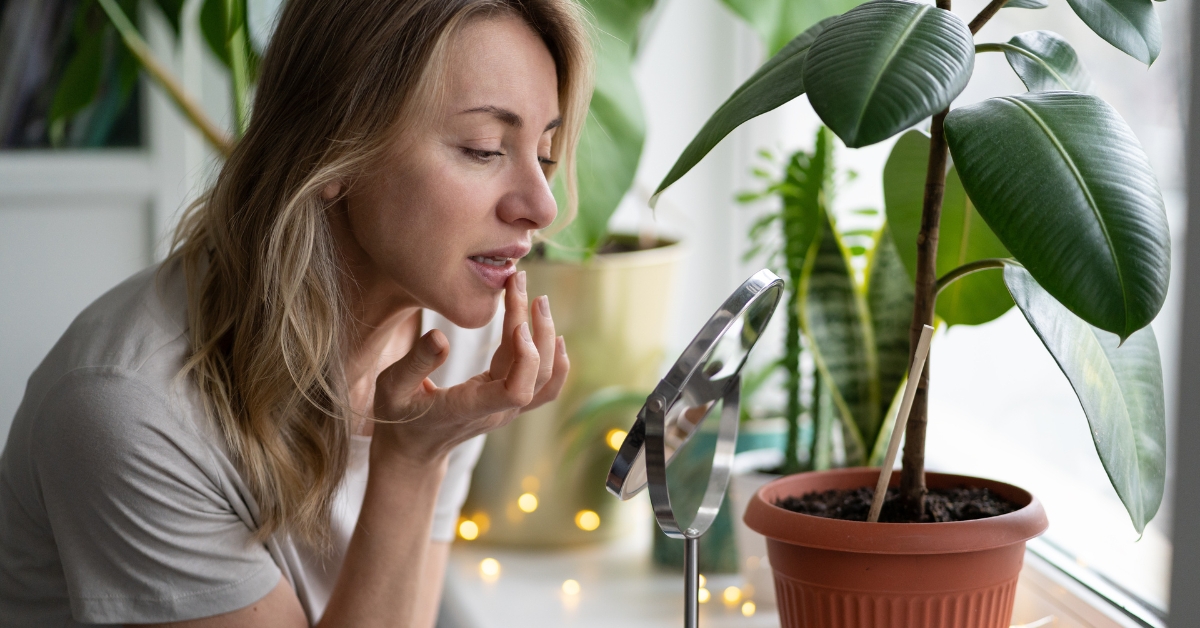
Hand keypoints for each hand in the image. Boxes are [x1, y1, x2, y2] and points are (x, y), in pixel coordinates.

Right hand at [370, 271, 568, 466]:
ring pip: (544, 377)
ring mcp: (507, 409)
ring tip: (538, 300)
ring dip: (547, 337)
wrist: (413, 450)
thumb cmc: (398, 416)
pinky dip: (555, 362)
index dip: (527, 358)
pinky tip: (555, 336)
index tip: (518, 324)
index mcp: (470, 407)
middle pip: (536, 373)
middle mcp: (497, 410)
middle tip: (524, 283)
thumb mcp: (391, 387)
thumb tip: (441, 336)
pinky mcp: (508, 403)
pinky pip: (544, 387)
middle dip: (537, 327)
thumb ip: (415, 363)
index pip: (517, 391)